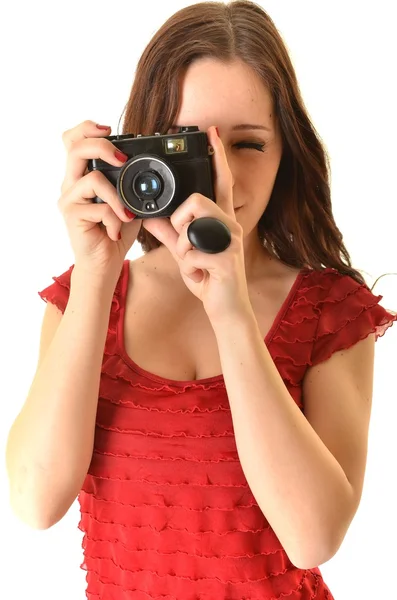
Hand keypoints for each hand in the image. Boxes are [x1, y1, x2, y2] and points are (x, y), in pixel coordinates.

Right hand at [58, 120, 141, 278]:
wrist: (104, 263)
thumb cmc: (115, 232)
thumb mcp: (128, 203)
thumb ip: (131, 186)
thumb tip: (151, 169)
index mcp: (82, 175)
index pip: (74, 139)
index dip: (88, 128)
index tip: (109, 129)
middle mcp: (71, 183)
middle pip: (76, 147)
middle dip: (103, 146)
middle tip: (123, 160)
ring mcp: (69, 199)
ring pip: (92, 179)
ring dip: (117, 197)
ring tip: (126, 215)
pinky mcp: (72, 216)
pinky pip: (99, 208)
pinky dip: (115, 219)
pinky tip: (116, 232)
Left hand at [141, 126, 251, 321]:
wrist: (226, 309)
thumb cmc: (209, 278)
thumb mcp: (184, 252)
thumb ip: (168, 232)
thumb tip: (148, 216)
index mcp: (220, 220)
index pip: (220, 182)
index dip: (217, 157)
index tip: (212, 133)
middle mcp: (230, 225)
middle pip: (197, 200)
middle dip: (181, 222)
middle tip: (186, 245)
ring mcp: (231, 241)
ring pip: (192, 227)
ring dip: (184, 249)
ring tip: (194, 264)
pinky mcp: (227, 259)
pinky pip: (191, 255)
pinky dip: (189, 269)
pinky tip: (201, 278)